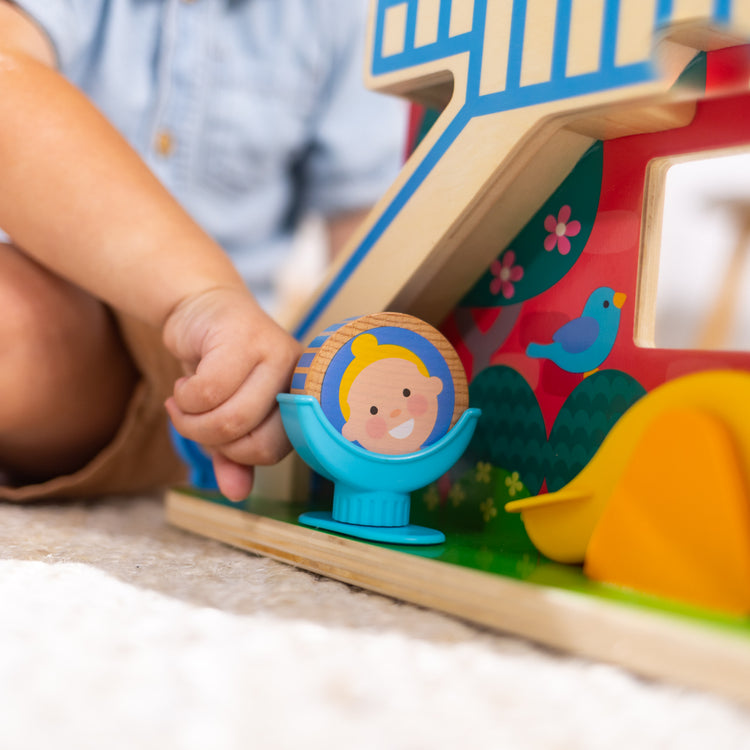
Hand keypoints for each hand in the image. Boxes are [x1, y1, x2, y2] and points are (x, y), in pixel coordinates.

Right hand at [162, 286, 301, 500]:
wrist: (202, 309)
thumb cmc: (218, 365)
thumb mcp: (225, 413)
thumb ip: (233, 455)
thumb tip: (236, 494)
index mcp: (300, 400)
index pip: (273, 450)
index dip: (235, 453)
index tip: (213, 436)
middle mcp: (296, 377)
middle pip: (252, 438)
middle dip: (208, 438)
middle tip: (188, 418)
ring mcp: (275, 353)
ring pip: (230, 417)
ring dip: (190, 419)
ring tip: (181, 401)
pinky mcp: (245, 336)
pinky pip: (208, 390)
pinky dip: (184, 396)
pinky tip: (183, 382)